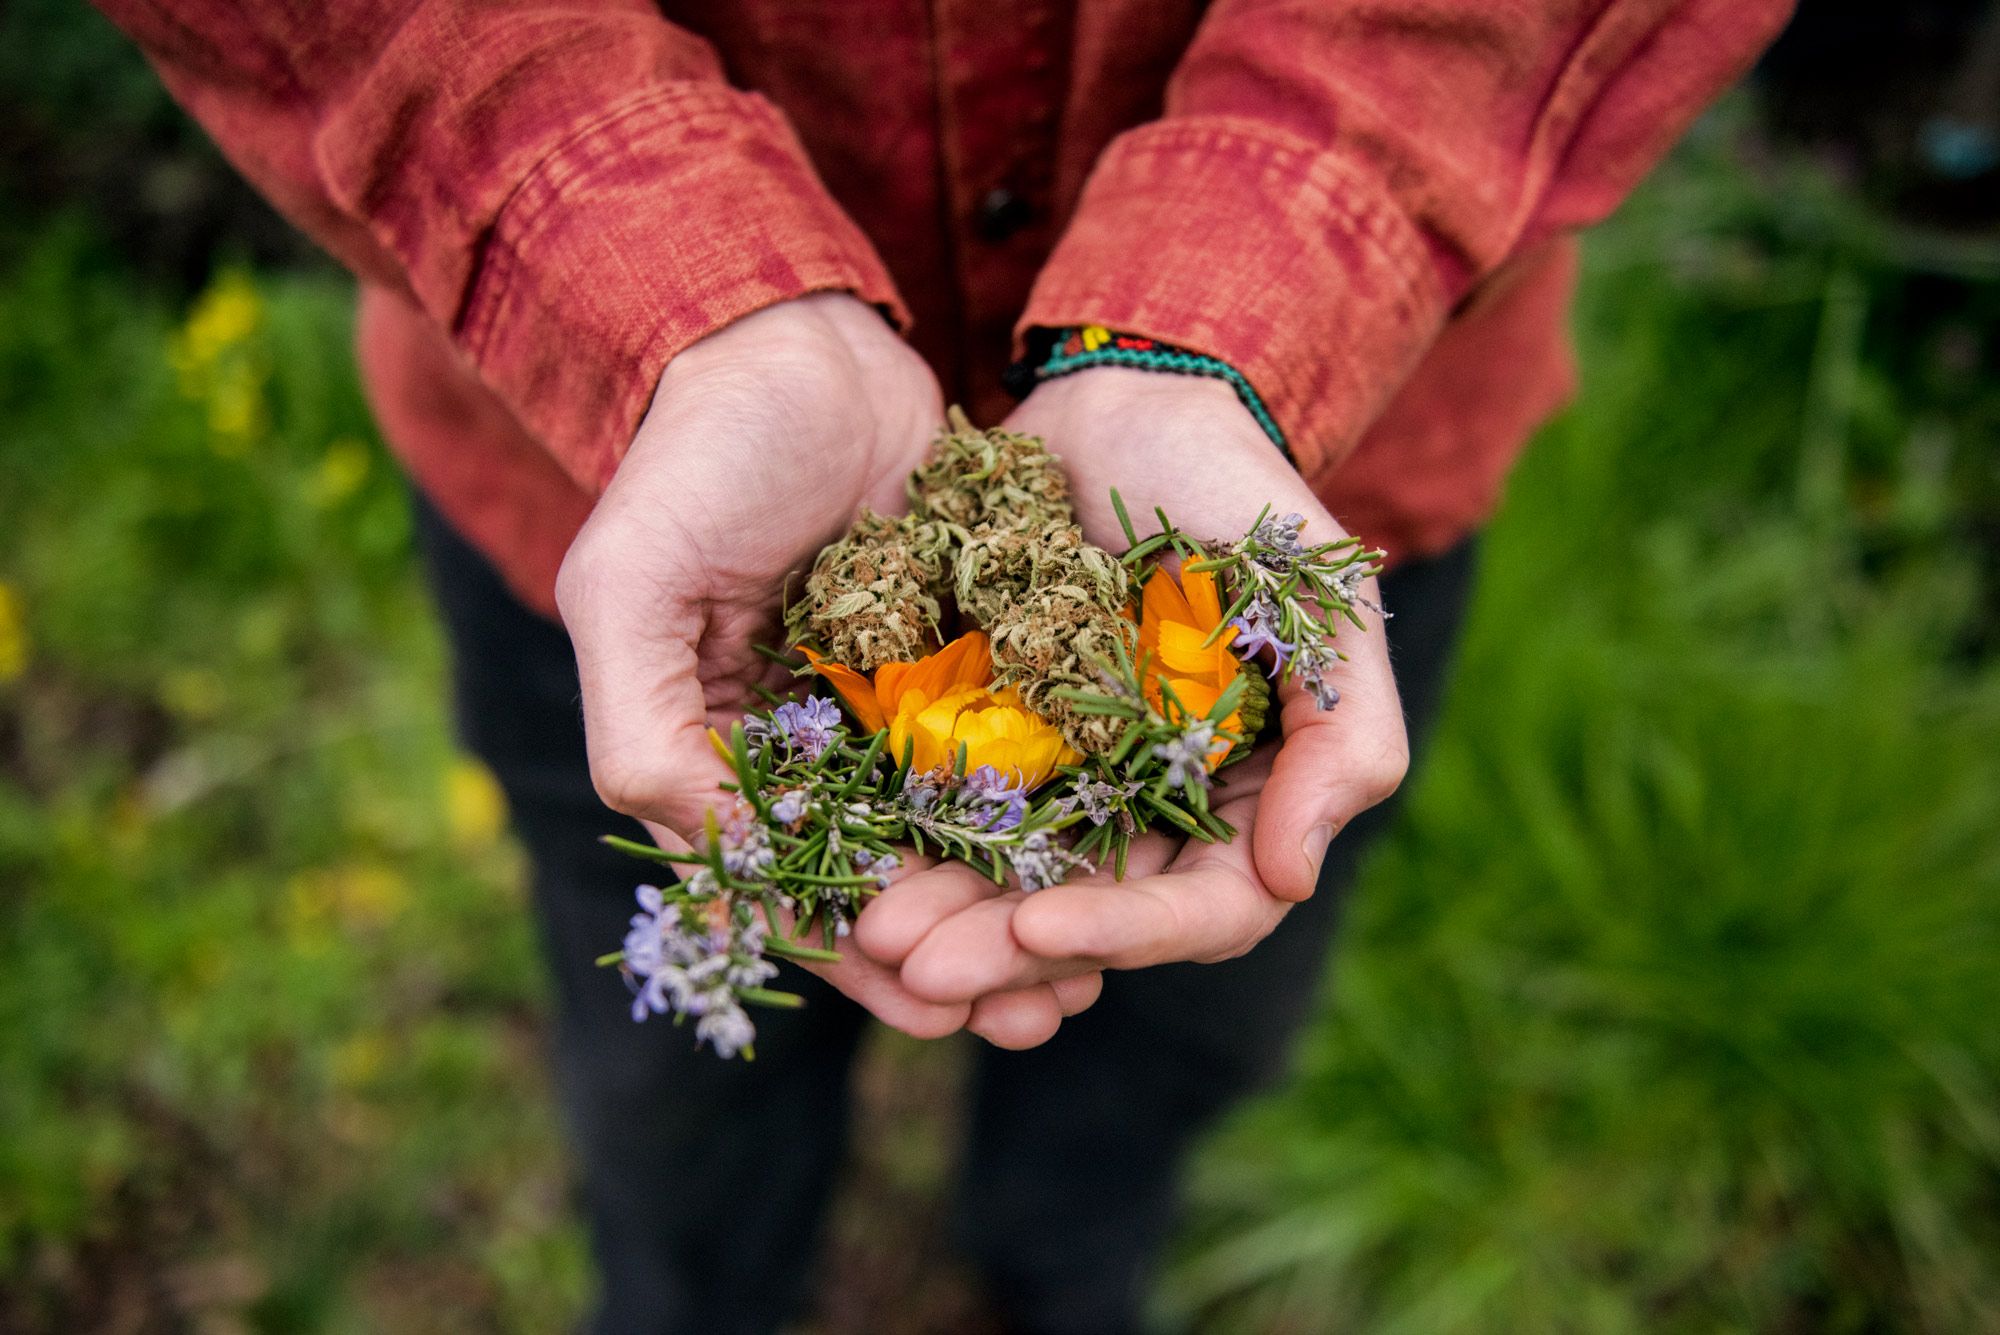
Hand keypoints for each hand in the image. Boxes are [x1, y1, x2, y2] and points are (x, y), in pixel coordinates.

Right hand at [555, 294, 1099, 1042]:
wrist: (796, 340)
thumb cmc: (697, 455)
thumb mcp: (634, 581)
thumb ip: (647, 724)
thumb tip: (711, 852)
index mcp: (713, 752)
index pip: (785, 883)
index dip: (856, 954)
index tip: (937, 1008)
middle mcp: (798, 746)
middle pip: (879, 881)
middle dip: (957, 954)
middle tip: (1040, 1018)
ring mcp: (882, 708)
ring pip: (951, 834)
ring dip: (1013, 904)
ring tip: (1092, 973)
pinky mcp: (958, 659)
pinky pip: (1007, 754)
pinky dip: (1049, 812)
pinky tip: (1111, 858)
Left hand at [854, 368, 1406, 1001]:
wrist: (1126, 404)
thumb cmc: (1240, 497)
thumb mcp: (1321, 604)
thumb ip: (1346, 736)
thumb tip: (1291, 879)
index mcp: (1248, 801)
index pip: (1204, 910)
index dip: (1126, 932)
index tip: (1040, 928)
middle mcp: (1156, 812)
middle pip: (1090, 919)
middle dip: (1003, 951)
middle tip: (914, 968)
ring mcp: (1069, 783)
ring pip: (1008, 883)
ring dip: (943, 919)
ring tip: (871, 934)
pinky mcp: (989, 741)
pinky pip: (944, 814)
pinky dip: (903, 848)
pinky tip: (847, 867)